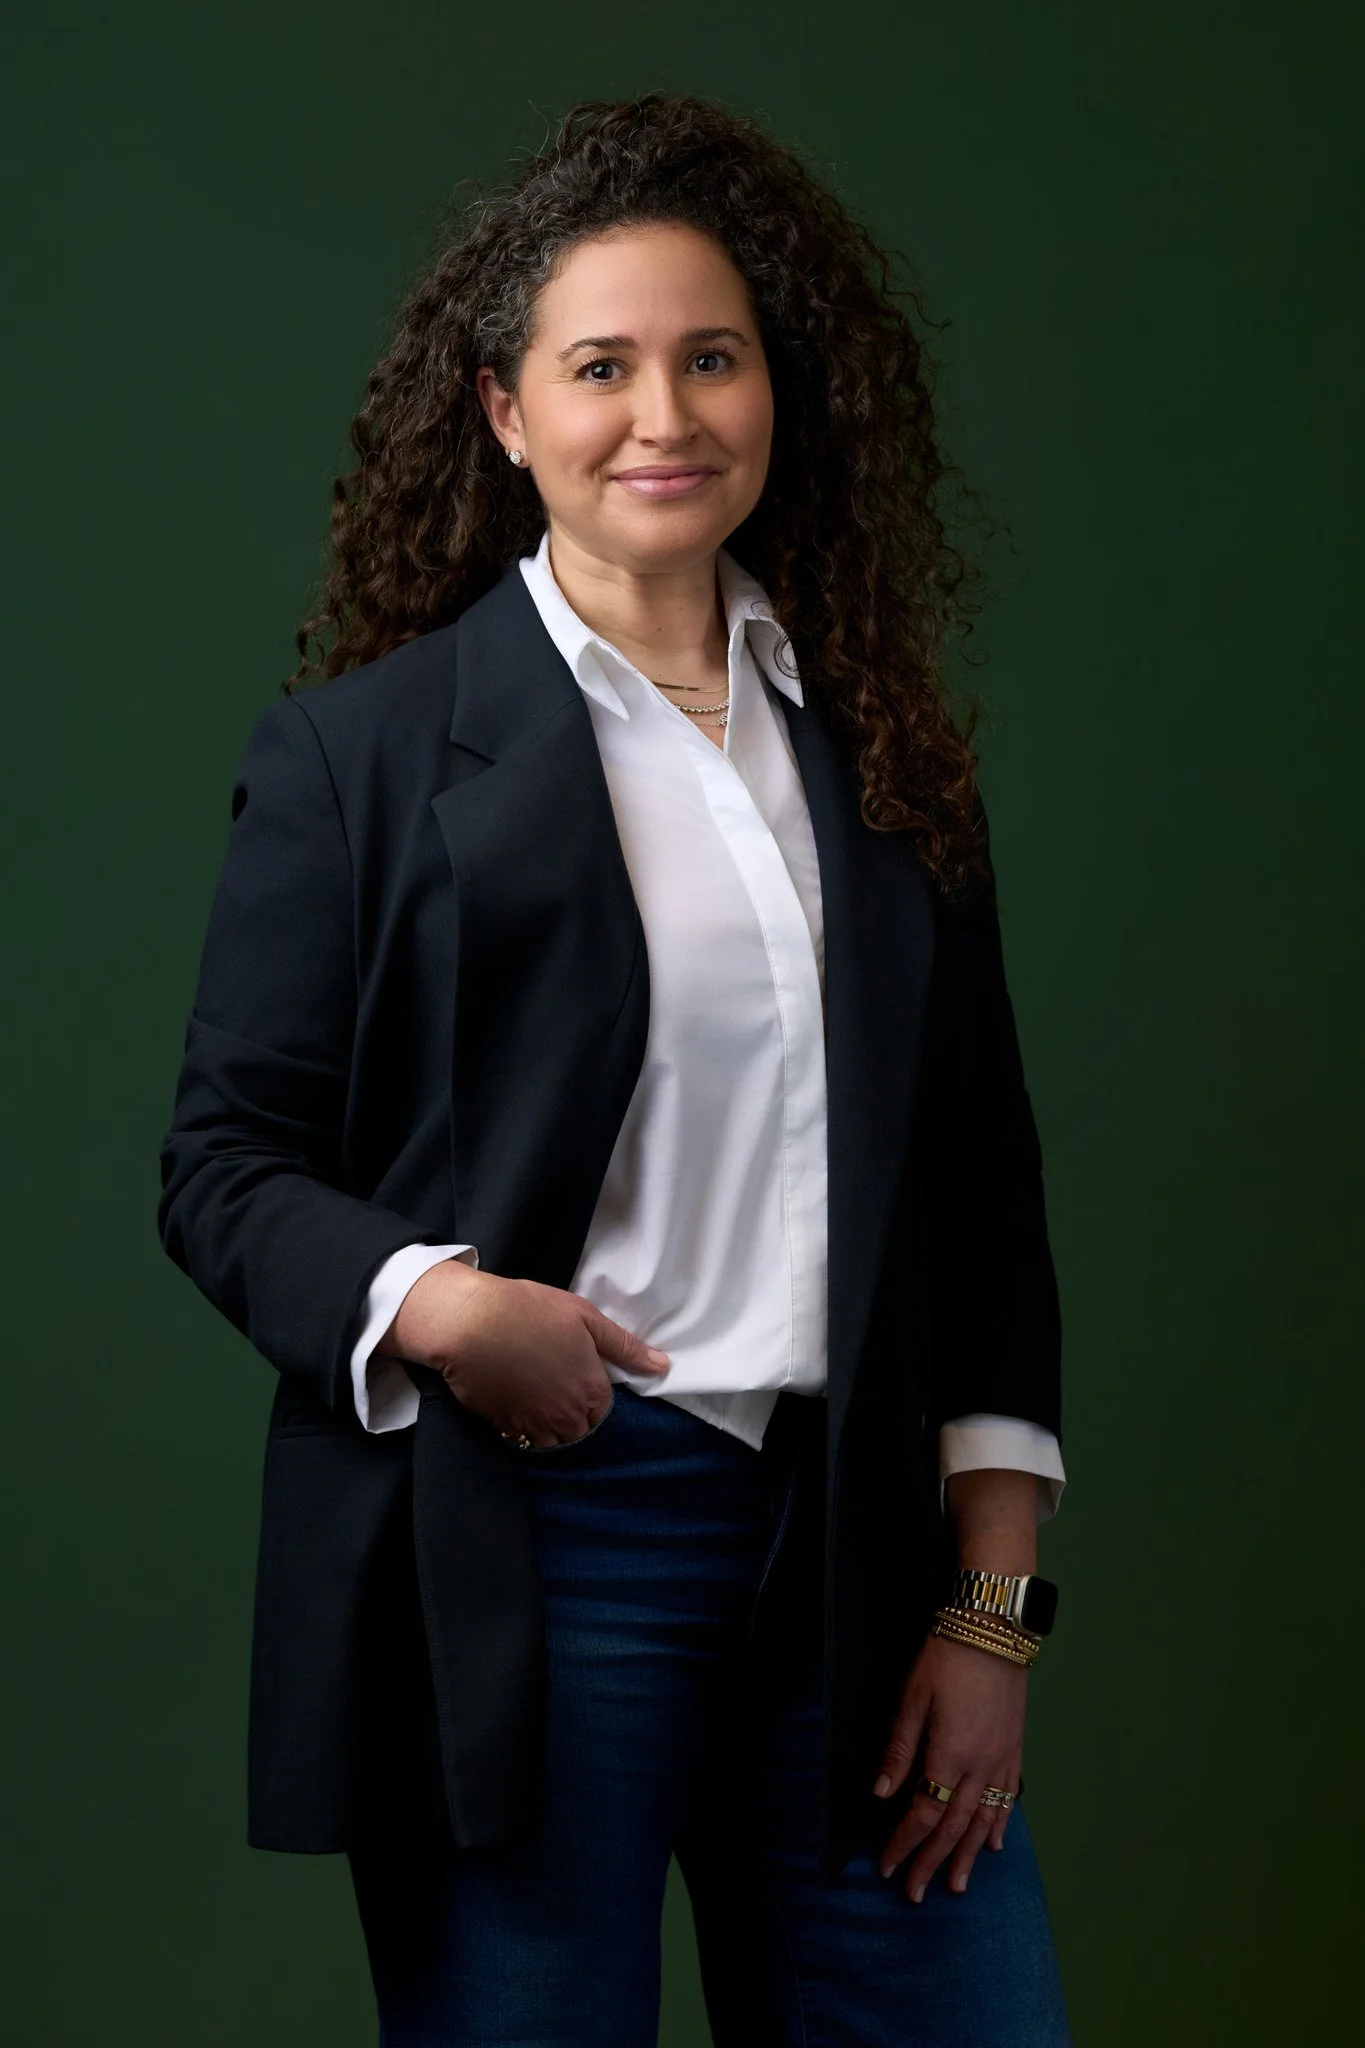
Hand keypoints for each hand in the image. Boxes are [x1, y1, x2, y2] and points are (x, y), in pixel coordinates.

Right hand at [384, 1261, 669, 1446]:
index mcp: (590, 1390)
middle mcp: (566, 1417)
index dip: (593, 1395)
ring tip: (536, 1396)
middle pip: (580, 1432)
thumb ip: (624, 1347)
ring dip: (549, 1427)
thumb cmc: (529, 1311)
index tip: (578, 1376)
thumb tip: (662, 1366)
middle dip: (574, 1416)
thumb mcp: (584, 1317)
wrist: (469, 1323)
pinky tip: (513, 1398)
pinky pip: (520, 1437)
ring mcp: (533, 1425)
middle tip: (556, 1385)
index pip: (604, 1412)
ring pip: (551, 1442)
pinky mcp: (502, 1426)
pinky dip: (521, 1426)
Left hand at [871, 1632, 1026, 1901]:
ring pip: (983, 1820)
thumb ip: (899, 1749)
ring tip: (956, 1886)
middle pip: (953, 1827)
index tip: (887, 1867)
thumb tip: (882, 1794)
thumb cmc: (945, 1658)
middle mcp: (979, 1767)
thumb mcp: (912, 1698)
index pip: (924, 1814)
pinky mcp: (1014, 1749)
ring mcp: (1001, 1760)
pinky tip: (994, 1845)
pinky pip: (1008, 1798)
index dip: (904, 1843)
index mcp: (950, 1756)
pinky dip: (999, 1825)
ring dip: (966, 1856)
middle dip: (931, 1861)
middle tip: (915, 1893)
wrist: (993, 1630)